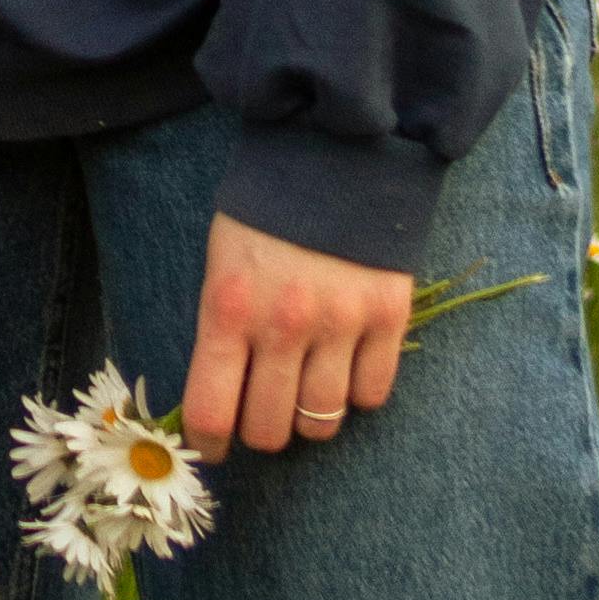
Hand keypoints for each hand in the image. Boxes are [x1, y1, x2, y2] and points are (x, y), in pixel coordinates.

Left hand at [183, 212, 413, 457]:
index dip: (210, 444)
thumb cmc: (265, 213)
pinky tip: (346, 365)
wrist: (333, 153)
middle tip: (264, 411)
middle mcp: (284, 325)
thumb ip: (221, 330)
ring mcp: (341, 324)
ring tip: (306, 388)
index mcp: (229, 310)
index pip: (212, 413)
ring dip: (310, 416)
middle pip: (271, 430)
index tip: (216, 446)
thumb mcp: (220, 264)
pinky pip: (372, 394)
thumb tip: (219, 402)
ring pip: (322, 421)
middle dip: (262, 430)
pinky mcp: (388, 316)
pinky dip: (357, 392)